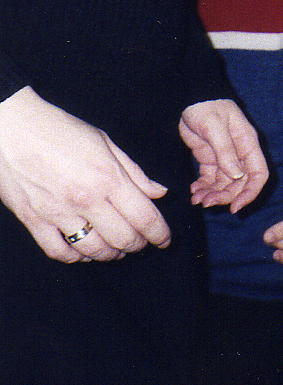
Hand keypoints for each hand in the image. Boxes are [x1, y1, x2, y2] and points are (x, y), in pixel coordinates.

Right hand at [0, 86, 169, 261]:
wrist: (12, 127)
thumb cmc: (60, 129)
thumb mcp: (106, 143)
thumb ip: (135, 172)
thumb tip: (160, 193)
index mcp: (108, 178)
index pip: (144, 217)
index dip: (160, 234)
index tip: (166, 241)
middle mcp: (85, 199)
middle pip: (123, 239)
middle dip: (139, 245)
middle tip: (142, 243)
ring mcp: (57, 212)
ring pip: (93, 250)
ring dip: (111, 255)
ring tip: (117, 250)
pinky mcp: (33, 220)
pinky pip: (58, 251)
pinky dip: (75, 257)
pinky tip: (84, 252)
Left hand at [179, 99, 265, 211]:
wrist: (190, 97)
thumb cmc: (206, 107)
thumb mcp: (214, 127)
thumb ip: (225, 151)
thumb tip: (236, 176)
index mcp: (248, 144)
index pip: (258, 174)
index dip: (250, 193)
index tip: (235, 207)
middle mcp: (240, 154)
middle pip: (239, 183)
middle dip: (225, 196)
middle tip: (206, 203)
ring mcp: (225, 157)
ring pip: (224, 184)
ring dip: (212, 194)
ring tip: (196, 199)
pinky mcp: (210, 159)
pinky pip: (211, 178)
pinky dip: (204, 187)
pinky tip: (194, 190)